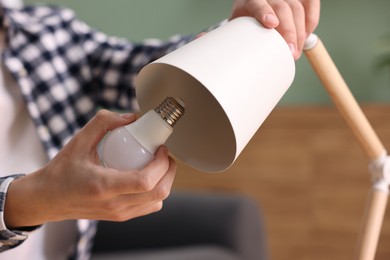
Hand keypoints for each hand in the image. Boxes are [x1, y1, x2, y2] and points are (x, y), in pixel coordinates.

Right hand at [4, 110, 175, 227]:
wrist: (48, 199)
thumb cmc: (62, 171)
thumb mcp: (78, 141)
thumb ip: (103, 123)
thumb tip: (132, 117)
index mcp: (103, 186)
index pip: (145, 181)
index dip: (161, 163)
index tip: (161, 148)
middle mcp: (114, 204)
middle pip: (159, 193)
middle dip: (169, 170)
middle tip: (164, 154)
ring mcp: (119, 214)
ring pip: (157, 202)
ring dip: (165, 181)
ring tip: (158, 164)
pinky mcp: (121, 217)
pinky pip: (150, 206)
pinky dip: (156, 191)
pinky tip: (148, 176)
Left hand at [230, 0, 319, 59]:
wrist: (252, 7)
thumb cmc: (247, 22)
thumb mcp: (240, 29)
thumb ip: (244, 38)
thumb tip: (247, 61)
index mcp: (250, 2)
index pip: (257, 4)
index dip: (264, 13)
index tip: (271, 24)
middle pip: (282, 9)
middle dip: (289, 32)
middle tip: (292, 52)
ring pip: (297, 9)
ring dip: (300, 32)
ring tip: (297, 51)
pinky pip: (310, 4)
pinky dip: (311, 21)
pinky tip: (305, 36)